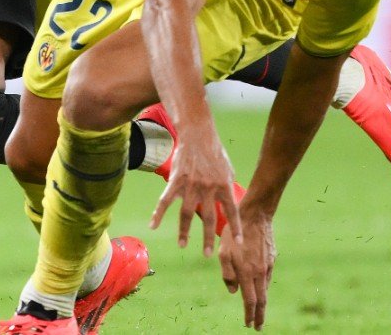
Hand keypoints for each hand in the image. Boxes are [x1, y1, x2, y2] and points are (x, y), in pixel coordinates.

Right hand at [151, 139, 242, 256]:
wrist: (197, 134)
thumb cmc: (214, 152)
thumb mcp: (228, 170)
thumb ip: (227, 188)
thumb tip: (231, 204)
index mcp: (224, 186)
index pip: (232, 212)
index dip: (235, 228)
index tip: (238, 243)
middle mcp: (208, 188)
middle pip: (208, 218)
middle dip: (208, 238)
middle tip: (209, 255)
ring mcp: (191, 185)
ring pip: (187, 214)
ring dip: (185, 231)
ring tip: (183, 245)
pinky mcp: (176, 181)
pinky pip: (165, 201)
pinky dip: (158, 214)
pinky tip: (153, 225)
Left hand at [218, 204, 275, 328]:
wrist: (255, 216)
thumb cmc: (234, 234)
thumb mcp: (223, 252)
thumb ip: (227, 274)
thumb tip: (234, 292)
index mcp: (247, 273)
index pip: (250, 300)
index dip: (249, 314)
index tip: (249, 325)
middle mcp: (260, 272)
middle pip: (262, 300)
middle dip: (260, 316)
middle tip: (259, 328)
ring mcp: (268, 266)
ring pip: (266, 288)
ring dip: (263, 302)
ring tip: (259, 312)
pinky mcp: (272, 259)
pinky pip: (268, 277)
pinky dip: (264, 287)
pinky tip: (261, 289)